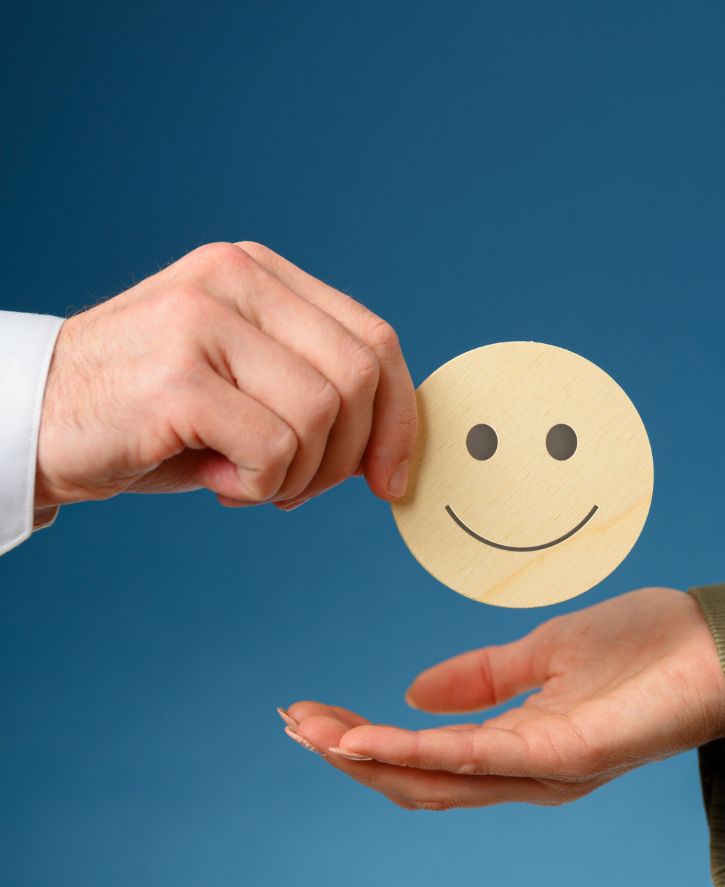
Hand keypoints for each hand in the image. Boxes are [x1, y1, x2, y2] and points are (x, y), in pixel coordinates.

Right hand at [35, 242, 416, 510]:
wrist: (35, 419)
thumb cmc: (153, 414)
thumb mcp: (245, 382)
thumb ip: (315, 386)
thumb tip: (395, 445)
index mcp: (261, 274)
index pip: (375, 340)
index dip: (399, 418)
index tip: (389, 478)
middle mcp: (236, 278)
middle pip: (360, 377)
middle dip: (346, 456)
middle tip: (296, 487)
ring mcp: (204, 319)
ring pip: (321, 414)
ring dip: (298, 475)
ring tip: (245, 479)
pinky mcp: (179, 374)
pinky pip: (274, 448)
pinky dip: (258, 484)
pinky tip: (215, 479)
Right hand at [281, 588, 724, 808]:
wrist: (723, 644)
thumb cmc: (650, 649)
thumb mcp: (546, 652)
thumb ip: (484, 677)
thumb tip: (412, 694)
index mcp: (523, 744)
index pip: (426, 754)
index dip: (365, 740)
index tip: (313, 713)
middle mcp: (528, 771)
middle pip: (419, 777)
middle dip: (351, 755)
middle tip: (293, 721)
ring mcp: (547, 769)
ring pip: (437, 776)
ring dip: (368, 756)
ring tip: (312, 729)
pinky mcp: (568, 755)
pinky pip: (477, 757)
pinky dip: (416, 750)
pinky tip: (366, 737)